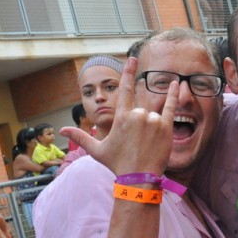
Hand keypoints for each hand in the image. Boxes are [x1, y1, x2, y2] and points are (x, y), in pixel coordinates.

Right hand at [60, 57, 177, 176]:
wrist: (138, 178)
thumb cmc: (117, 164)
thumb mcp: (97, 150)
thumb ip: (81, 137)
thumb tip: (61, 131)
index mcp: (121, 117)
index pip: (124, 90)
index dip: (128, 73)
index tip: (132, 59)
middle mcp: (137, 115)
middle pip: (140, 111)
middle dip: (138, 126)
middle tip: (137, 144)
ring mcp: (152, 120)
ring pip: (152, 115)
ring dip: (150, 127)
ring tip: (146, 145)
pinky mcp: (165, 127)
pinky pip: (170, 107)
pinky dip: (173, 95)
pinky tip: (175, 84)